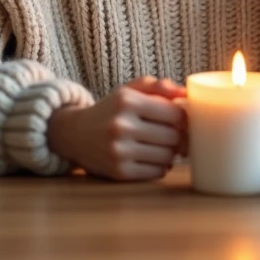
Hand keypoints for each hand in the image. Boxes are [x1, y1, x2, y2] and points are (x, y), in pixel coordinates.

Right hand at [47, 76, 186, 180]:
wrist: (74, 134)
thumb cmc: (110, 110)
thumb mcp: (129, 90)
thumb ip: (157, 87)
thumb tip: (184, 94)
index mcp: (127, 101)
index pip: (174, 114)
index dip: (182, 118)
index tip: (178, 120)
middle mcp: (121, 126)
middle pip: (173, 137)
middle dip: (177, 137)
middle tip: (171, 135)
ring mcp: (119, 151)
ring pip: (168, 156)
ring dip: (170, 153)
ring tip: (160, 146)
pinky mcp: (119, 172)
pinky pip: (157, 172)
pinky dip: (160, 167)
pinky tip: (151, 158)